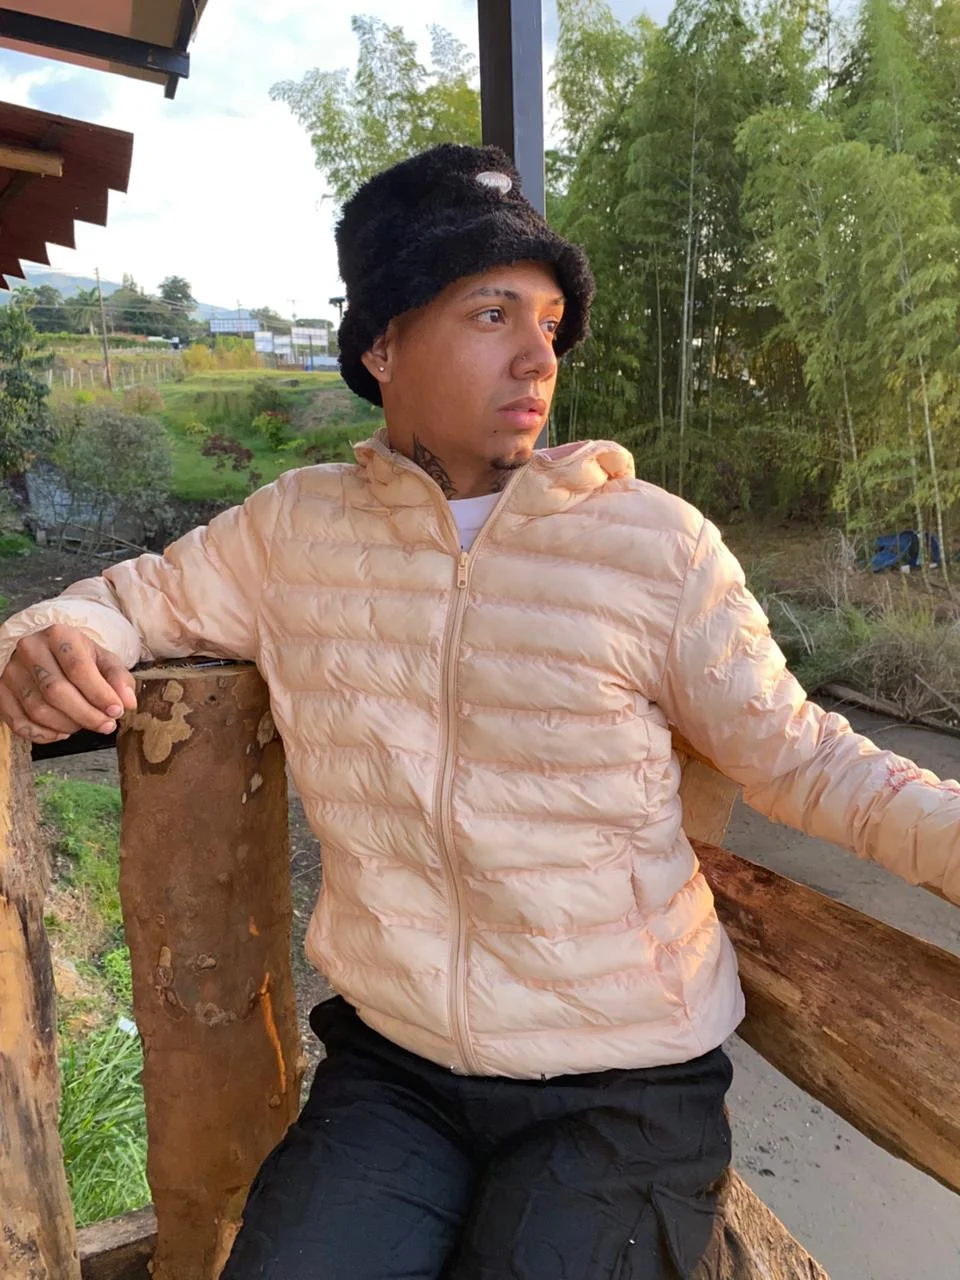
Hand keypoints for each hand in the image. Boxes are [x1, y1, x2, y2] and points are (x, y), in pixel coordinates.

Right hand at [0, 625, 136, 744]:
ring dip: (67, 725)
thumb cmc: (75, 654)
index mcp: (59, 635)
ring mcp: (11, 671)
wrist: (41, 647)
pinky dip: (43, 735)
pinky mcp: (1, 691)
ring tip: (85, 725)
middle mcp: (30, 649)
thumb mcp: (101, 657)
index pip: (78, 668)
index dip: (100, 694)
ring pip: (38, 709)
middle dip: (86, 715)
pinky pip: (19, 722)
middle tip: (106, 725)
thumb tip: (128, 703)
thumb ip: (118, 678)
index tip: (117, 711)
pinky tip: (62, 732)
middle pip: (57, 692)